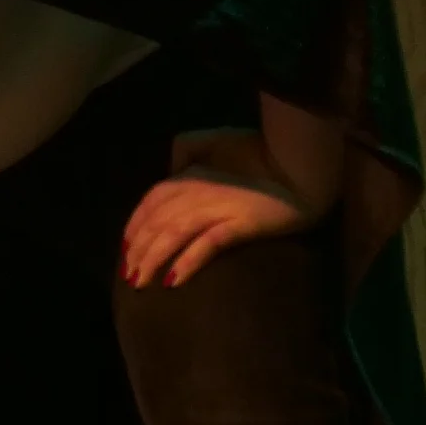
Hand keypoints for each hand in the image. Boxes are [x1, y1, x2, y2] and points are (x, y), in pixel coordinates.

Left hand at [120, 129, 326, 289]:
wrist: (299, 166)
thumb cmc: (259, 153)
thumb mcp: (217, 141)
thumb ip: (190, 150)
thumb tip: (172, 170)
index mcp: (189, 172)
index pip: (151, 200)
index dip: (135, 224)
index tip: (126, 248)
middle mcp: (196, 189)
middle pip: (156, 221)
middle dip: (138, 249)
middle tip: (129, 276)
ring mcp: (217, 207)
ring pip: (174, 234)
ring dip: (153, 259)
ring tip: (141, 282)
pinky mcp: (240, 224)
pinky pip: (207, 244)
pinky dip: (187, 261)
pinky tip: (173, 281)